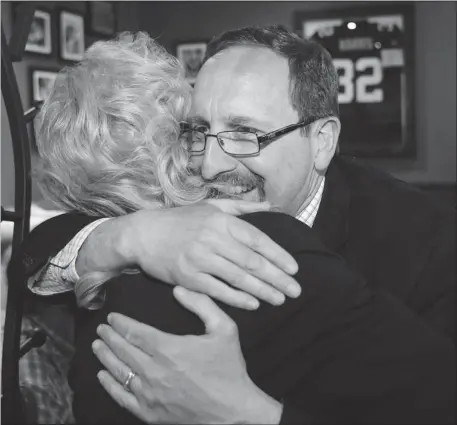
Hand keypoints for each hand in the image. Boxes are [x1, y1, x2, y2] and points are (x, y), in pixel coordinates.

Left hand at [93, 286, 282, 423]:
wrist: (233, 412)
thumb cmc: (229, 369)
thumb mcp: (225, 329)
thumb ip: (202, 305)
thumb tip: (179, 290)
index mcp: (170, 349)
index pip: (135, 332)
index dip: (121, 323)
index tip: (112, 317)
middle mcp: (154, 371)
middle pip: (123, 350)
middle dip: (110, 337)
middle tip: (101, 329)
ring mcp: (150, 394)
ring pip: (119, 371)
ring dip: (106, 356)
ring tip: (98, 346)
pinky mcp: (150, 413)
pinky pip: (122, 397)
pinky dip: (110, 385)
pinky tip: (103, 376)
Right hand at [118, 201, 299, 308]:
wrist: (143, 235)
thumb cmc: (180, 220)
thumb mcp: (210, 206)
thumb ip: (241, 206)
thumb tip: (270, 204)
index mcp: (220, 220)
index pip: (257, 239)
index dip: (278, 255)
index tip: (294, 269)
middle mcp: (212, 238)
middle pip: (252, 262)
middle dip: (277, 278)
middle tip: (295, 290)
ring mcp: (199, 259)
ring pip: (238, 278)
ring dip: (262, 290)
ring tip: (280, 299)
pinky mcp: (188, 277)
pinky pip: (218, 291)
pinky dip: (237, 298)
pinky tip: (253, 304)